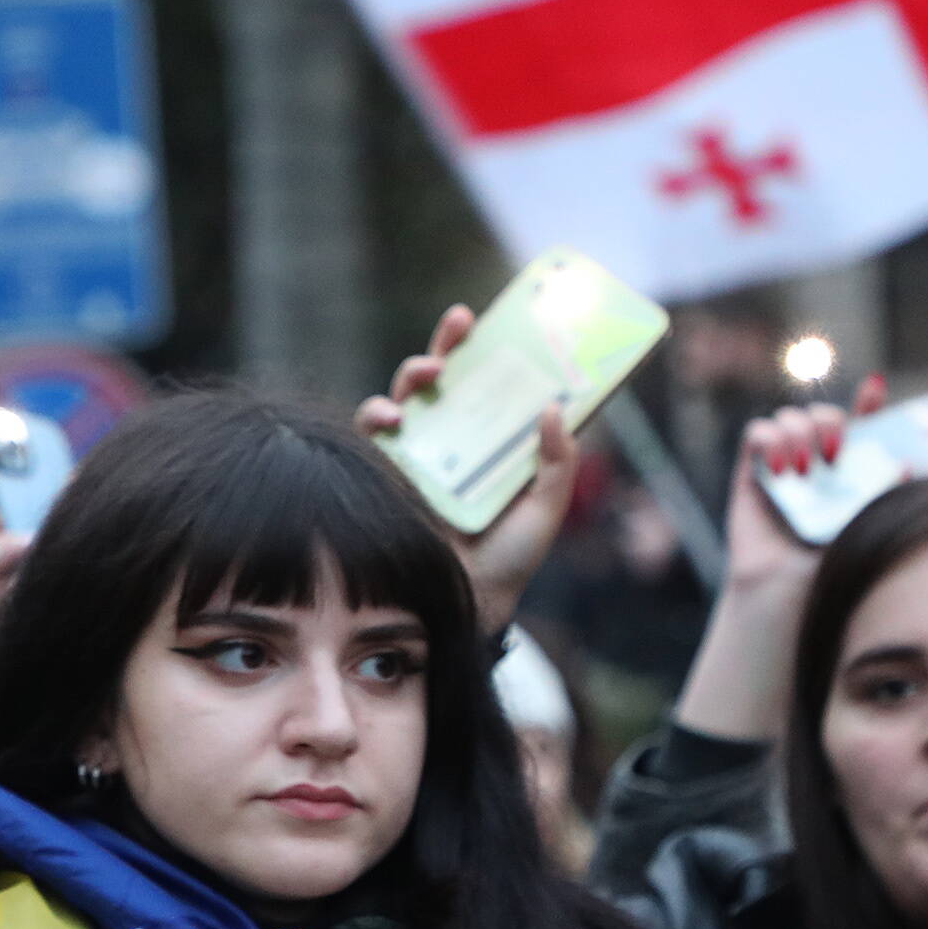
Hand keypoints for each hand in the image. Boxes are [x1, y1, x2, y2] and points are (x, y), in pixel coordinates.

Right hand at [356, 302, 577, 636]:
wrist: (468, 607)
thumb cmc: (507, 562)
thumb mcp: (544, 510)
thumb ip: (558, 463)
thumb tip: (556, 407)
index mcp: (483, 445)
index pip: (481, 387)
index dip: (482, 351)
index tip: (490, 320)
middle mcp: (444, 445)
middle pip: (438, 383)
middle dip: (443, 348)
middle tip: (460, 328)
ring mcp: (410, 459)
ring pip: (400, 400)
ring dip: (409, 377)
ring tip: (427, 375)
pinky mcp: (381, 477)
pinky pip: (369, 437)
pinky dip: (376, 418)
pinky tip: (392, 420)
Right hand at [665, 382, 886, 743]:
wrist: (790, 596)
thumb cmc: (835, 571)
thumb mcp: (873, 526)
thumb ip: (892, 495)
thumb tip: (917, 464)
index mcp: (848, 475)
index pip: (859, 426)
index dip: (867, 402)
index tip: (877, 388)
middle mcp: (815, 467)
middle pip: (823, 416)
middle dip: (831, 422)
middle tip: (837, 455)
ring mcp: (781, 468)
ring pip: (791, 418)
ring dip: (801, 431)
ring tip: (806, 468)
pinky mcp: (751, 473)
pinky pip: (757, 432)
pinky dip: (770, 437)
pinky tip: (782, 466)